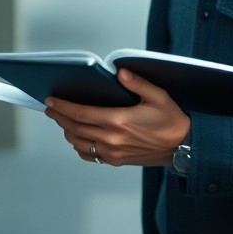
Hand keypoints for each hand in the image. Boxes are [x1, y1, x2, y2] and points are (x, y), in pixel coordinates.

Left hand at [45, 69, 191, 166]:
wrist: (182, 147)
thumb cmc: (171, 120)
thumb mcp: (158, 96)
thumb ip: (137, 83)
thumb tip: (119, 72)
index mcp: (118, 121)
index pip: (81, 113)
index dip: (63, 106)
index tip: (51, 100)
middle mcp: (111, 139)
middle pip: (75, 128)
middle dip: (59, 117)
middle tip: (50, 108)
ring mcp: (112, 153)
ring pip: (78, 143)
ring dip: (67, 130)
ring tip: (62, 120)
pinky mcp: (116, 161)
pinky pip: (89, 155)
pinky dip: (79, 146)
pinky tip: (78, 137)